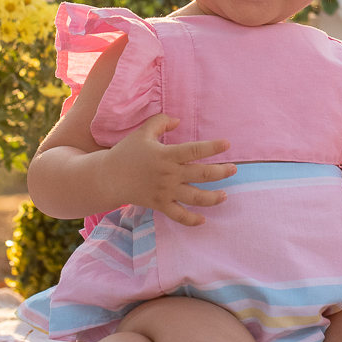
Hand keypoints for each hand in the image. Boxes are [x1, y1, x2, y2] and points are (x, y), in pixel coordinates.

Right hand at [107, 114, 234, 225]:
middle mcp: (169, 174)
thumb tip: (178, 121)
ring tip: (225, 195)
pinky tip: (203, 219)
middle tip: (234, 170)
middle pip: (202, 175)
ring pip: (195, 197)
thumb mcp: (143, 132)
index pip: (195, 150)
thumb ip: (161, 122)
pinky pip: (179, 216)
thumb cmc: (127, 152)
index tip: (227, 144)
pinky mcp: (160, 205)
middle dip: (221, 172)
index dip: (213, 147)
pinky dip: (192, 220)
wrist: (108, 177)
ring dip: (213, 198)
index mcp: (166, 155)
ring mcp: (165, 192)